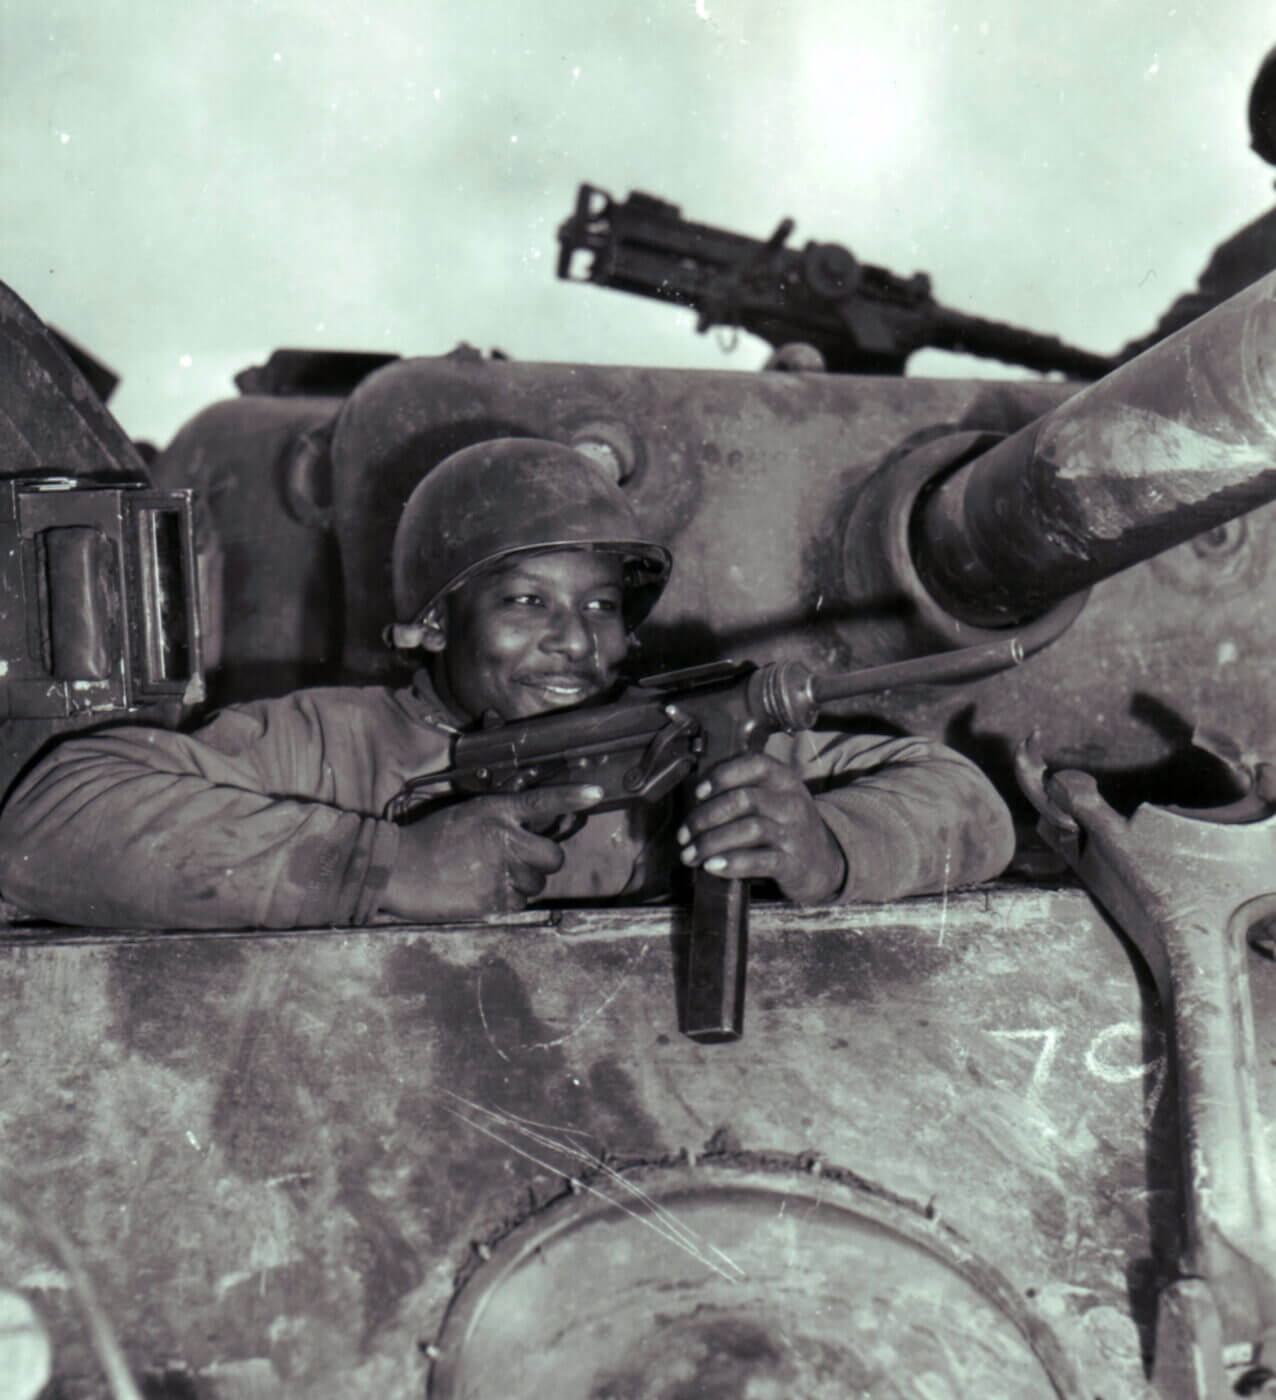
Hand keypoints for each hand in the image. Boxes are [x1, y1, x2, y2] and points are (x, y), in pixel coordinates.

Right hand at [380, 784, 602, 919]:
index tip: (596, 793)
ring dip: (523, 881)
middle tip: (517, 858)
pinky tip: (484, 889)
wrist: (401, 870)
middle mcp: (505, 839)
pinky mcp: (496, 899)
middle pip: (553, 855)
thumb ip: (504, 815)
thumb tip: (536, 820)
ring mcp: (502, 871)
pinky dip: (509, 899)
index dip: (573, 796)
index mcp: (497, 812)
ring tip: (490, 874)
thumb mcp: (470, 813)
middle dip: (542, 860)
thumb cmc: (432, 839)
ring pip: (539, 882)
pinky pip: (522, 901)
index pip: (543, 801)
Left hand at [676, 752, 845, 904]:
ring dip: (712, 843)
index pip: (755, 764)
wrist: (823, 862)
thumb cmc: (785, 826)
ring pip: (749, 829)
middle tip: (684, 835)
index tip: (698, 792)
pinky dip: (732, 863)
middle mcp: (792, 802)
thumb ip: (743, 790)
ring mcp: (795, 833)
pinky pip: (759, 860)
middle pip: (744, 800)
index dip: (723, 775)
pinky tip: (713, 866)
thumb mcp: (774, 798)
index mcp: (784, 780)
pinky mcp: (794, 863)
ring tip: (691, 855)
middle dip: (705, 817)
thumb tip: (695, 799)